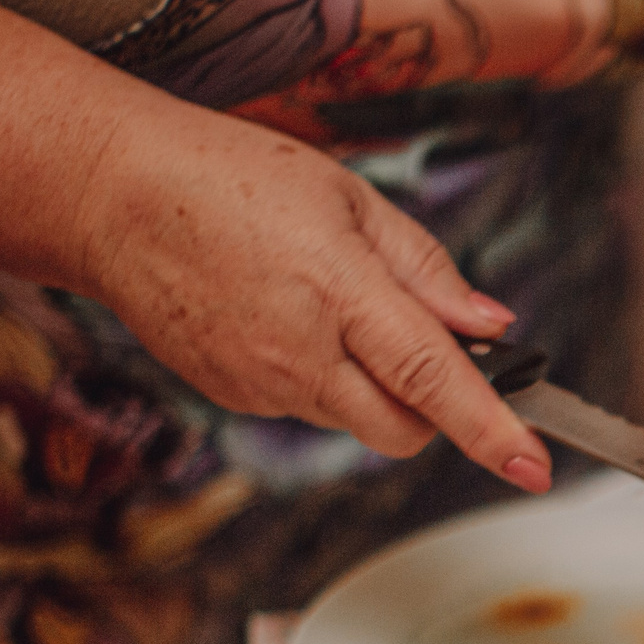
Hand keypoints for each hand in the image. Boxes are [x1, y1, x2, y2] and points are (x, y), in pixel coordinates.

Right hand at [72, 106, 552, 489]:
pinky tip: (285, 319)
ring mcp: (260, 384)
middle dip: (435, 410)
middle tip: (427, 348)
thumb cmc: (229, 177)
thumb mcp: (347, 196)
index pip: (432, 378)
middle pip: (403, 429)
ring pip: (355, 420)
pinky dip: (322, 378)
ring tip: (332, 306)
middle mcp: (299, 352)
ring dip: (374, 387)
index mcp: (339, 290)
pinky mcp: (232, 397)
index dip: (490, 428)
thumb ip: (425, 270)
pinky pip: (306, 407)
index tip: (533, 466)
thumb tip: (491, 326)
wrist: (110, 195)